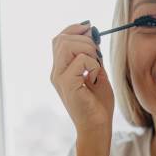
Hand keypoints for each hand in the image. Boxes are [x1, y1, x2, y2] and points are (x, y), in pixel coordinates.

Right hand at [50, 21, 113, 135]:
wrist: (97, 127)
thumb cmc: (98, 105)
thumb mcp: (97, 74)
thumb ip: (93, 57)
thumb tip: (92, 36)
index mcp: (61, 69)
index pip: (59, 39)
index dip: (74, 29)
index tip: (89, 28)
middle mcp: (56, 72)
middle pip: (61, 39)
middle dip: (84, 39)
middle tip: (97, 54)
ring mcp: (60, 78)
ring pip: (67, 45)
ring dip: (88, 49)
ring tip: (96, 66)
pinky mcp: (68, 84)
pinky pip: (81, 60)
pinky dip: (93, 64)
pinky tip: (95, 77)